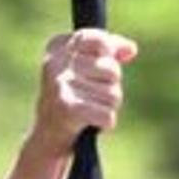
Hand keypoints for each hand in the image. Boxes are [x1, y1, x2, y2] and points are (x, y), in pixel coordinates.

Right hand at [30, 29, 137, 158]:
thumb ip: (109, 52)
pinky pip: (108, 115)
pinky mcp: (67, 108)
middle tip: (90, 97)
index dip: (111, 54)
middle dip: (110, 88)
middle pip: (112, 70)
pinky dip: (105, 123)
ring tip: (89, 111)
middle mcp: (55, 63)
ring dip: (107, 107)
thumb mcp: (85, 70)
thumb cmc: (69, 100)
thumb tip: (131, 49)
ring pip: (113, 94)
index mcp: (57, 48)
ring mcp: (60, 85)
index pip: (99, 40)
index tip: (105, 65)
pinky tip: (90, 124)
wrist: (46, 138)